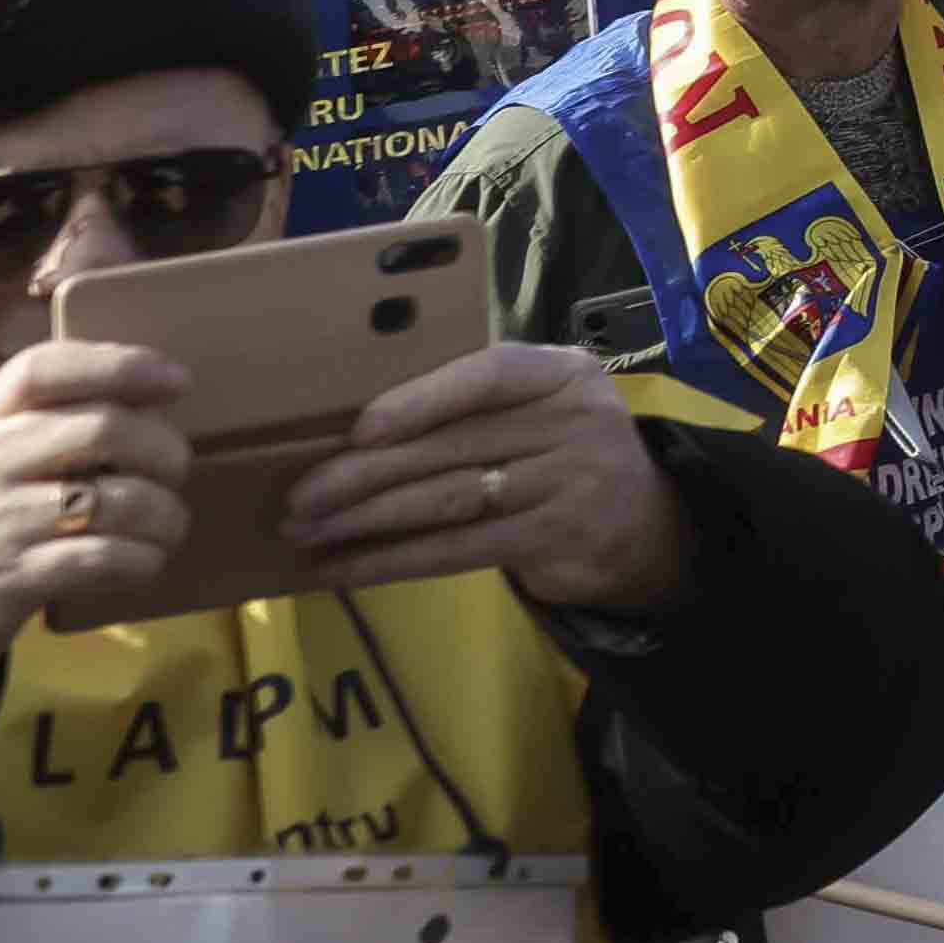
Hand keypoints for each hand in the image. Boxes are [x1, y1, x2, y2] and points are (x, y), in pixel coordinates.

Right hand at [0, 340, 190, 684]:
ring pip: (115, 500)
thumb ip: (41, 429)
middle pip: (101, 427)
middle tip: (177, 468)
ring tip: (168, 524)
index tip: (176, 379)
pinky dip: (143, 559)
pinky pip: (102, 560)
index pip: (41, 369)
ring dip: (165, 513)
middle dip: (164, 447)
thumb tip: (147, 404)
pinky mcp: (3, 583)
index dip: (118, 363)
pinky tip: (145, 561)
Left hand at [280, 334, 686, 617]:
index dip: (420, 400)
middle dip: (365, 473)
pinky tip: (344, 568)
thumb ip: (478, 407)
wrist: (645, 526)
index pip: (489, 374)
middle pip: (453, 446)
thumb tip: (353, 426)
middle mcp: (575, 421)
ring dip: (367, 519)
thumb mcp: (541, 411)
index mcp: (564, 374)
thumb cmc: (564, 456)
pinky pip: (458, 549)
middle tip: (298, 497)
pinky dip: (393, 560)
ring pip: (449, 499)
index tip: (357, 430)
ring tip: (308, 531)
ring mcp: (572, 480)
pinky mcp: (558, 537)